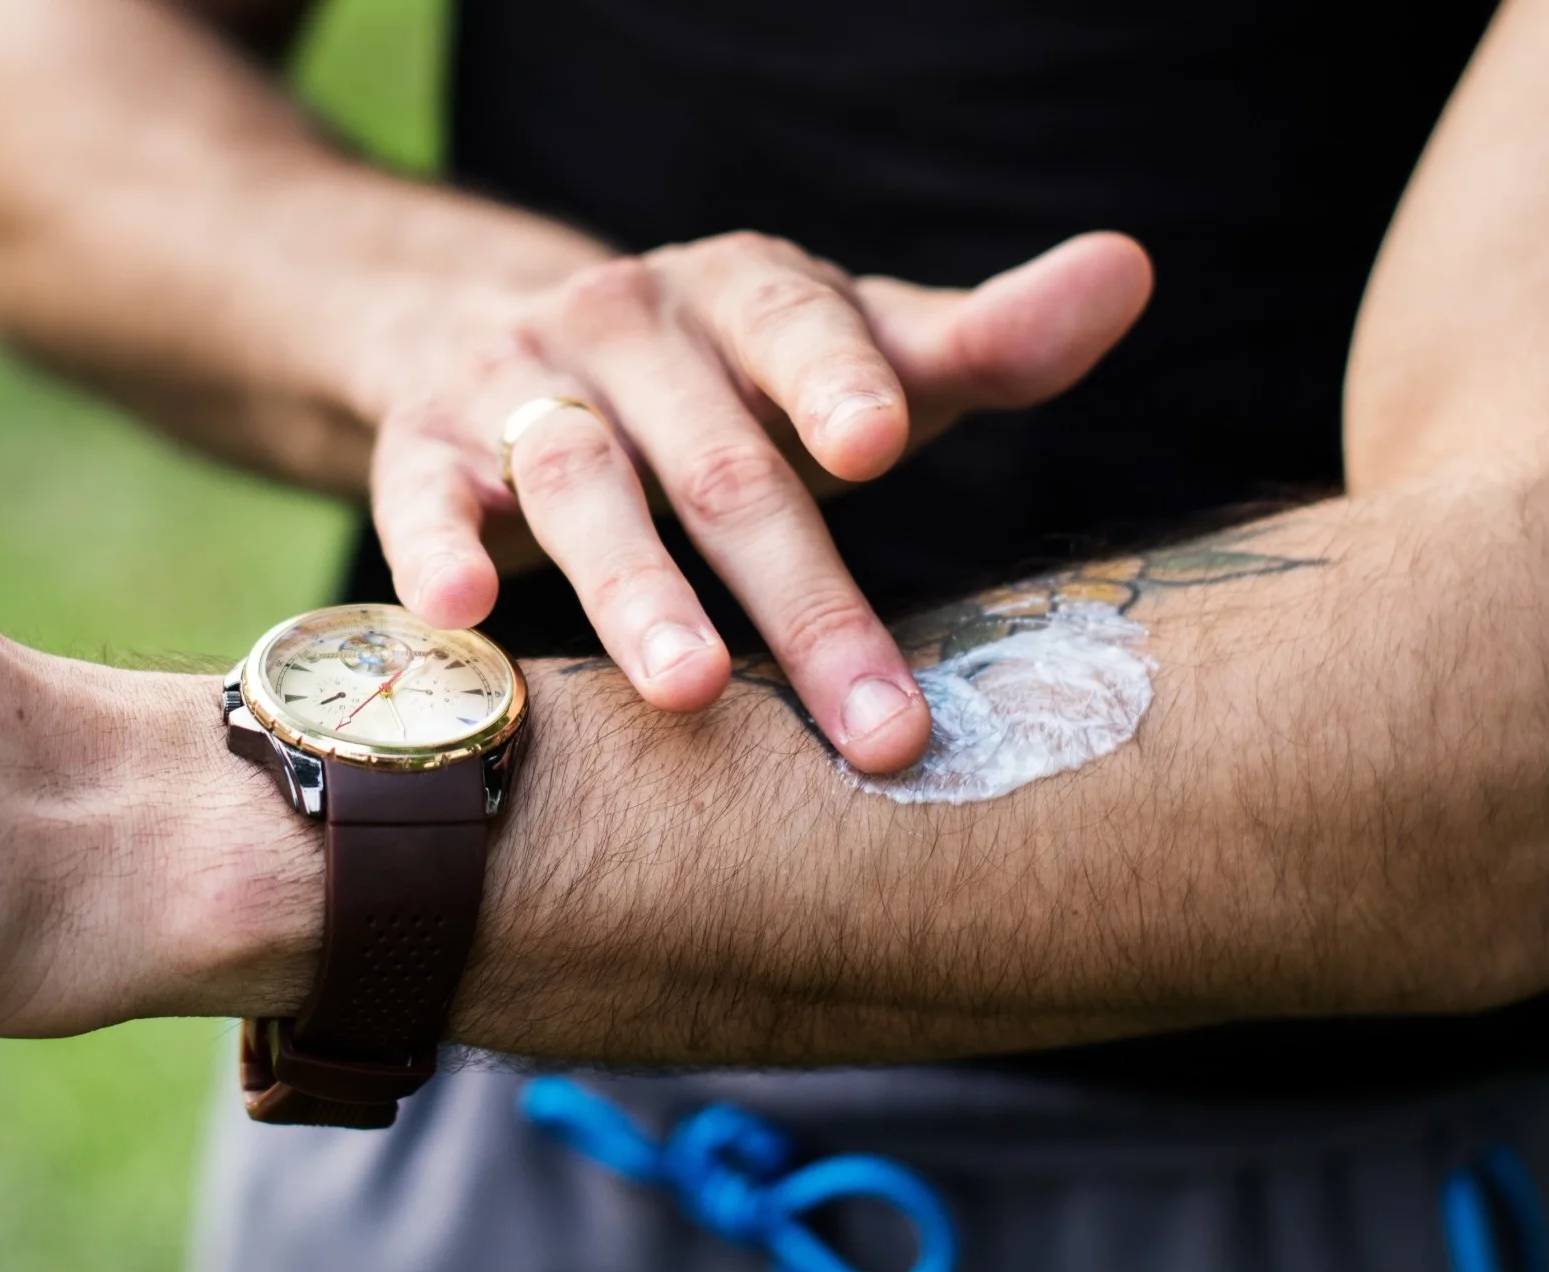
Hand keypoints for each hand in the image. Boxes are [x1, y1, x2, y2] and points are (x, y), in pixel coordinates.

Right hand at [363, 231, 1151, 772]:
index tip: (879, 446)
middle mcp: (627, 325)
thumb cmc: (724, 379)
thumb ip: (979, 340)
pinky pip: (418, 495)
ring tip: (688, 692)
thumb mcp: (848, 350)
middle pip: (715, 459)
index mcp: (745, 291)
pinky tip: (461, 615)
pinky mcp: (421, 444)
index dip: (833, 381)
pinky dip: (434, 549)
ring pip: (573, 479)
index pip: (796, 325)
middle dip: (797, 593)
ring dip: (632, 588)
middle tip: (873, 723)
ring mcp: (515, 381)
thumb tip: (1129, 271)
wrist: (487, 329)